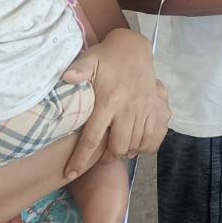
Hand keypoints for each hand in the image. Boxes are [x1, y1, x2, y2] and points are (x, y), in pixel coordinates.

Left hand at [62, 28, 170, 174]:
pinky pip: (153, 139)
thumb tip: (65, 78)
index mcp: (108, 101)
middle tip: (99, 158)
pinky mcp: (156, 110)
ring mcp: (144, 110)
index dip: (80, 159)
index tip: (69, 173)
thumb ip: (78, 70)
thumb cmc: (107, 57)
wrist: (135, 49)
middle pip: (117, 147)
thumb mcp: (89, 59)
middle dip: (106, 158)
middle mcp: (128, 109)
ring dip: (124, 153)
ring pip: (135, 145)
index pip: (92, 137)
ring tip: (115, 151)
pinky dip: (144, 148)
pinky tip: (135, 145)